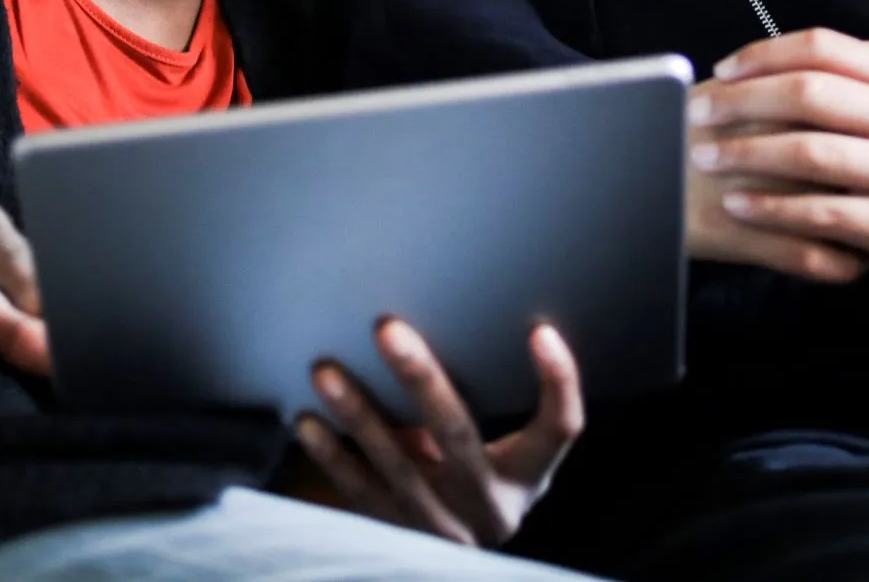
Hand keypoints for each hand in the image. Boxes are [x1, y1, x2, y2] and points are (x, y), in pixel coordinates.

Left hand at [294, 318, 582, 547]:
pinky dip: (330, 454)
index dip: (558, 382)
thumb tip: (442, 313)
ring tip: (326, 371)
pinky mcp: (394, 534)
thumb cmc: (481, 481)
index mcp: (525, 477)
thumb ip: (483, 406)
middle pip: (458, 435)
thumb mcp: (505, 456)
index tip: (540, 330)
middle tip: (387, 329)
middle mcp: (486, 504)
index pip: (560, 429)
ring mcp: (438, 523)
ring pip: (395, 464)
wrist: (454, 556)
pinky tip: (309, 421)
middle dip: (421, 379)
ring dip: (358, 413)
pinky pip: (357, 490)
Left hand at [688, 30, 868, 311]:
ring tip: (704, 159)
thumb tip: (763, 55)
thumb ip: (845, 82)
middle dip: (743, 102)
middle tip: (697, 114)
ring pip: (812, 153)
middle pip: (811, 94)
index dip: (764, 55)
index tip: (719, 71)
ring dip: (747, 154)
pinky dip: (771, 208)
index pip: (825, 47)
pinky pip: (822, 213)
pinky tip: (736, 206)